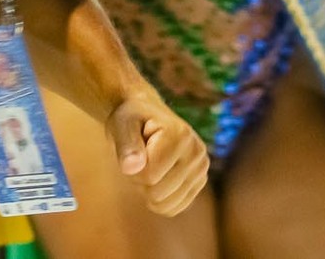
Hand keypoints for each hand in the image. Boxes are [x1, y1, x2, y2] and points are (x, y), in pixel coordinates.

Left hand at [107, 87, 208, 214]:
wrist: (146, 115)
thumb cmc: (132, 119)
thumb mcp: (123, 125)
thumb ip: (126, 145)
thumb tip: (130, 168)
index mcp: (180, 136)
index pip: (149, 176)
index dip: (131, 169)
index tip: (133, 149)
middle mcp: (197, 153)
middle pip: (157, 194)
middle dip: (139, 180)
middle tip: (139, 158)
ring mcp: (201, 170)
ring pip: (165, 205)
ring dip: (148, 190)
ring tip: (149, 166)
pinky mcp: (199, 183)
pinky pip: (172, 209)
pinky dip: (158, 200)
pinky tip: (157, 178)